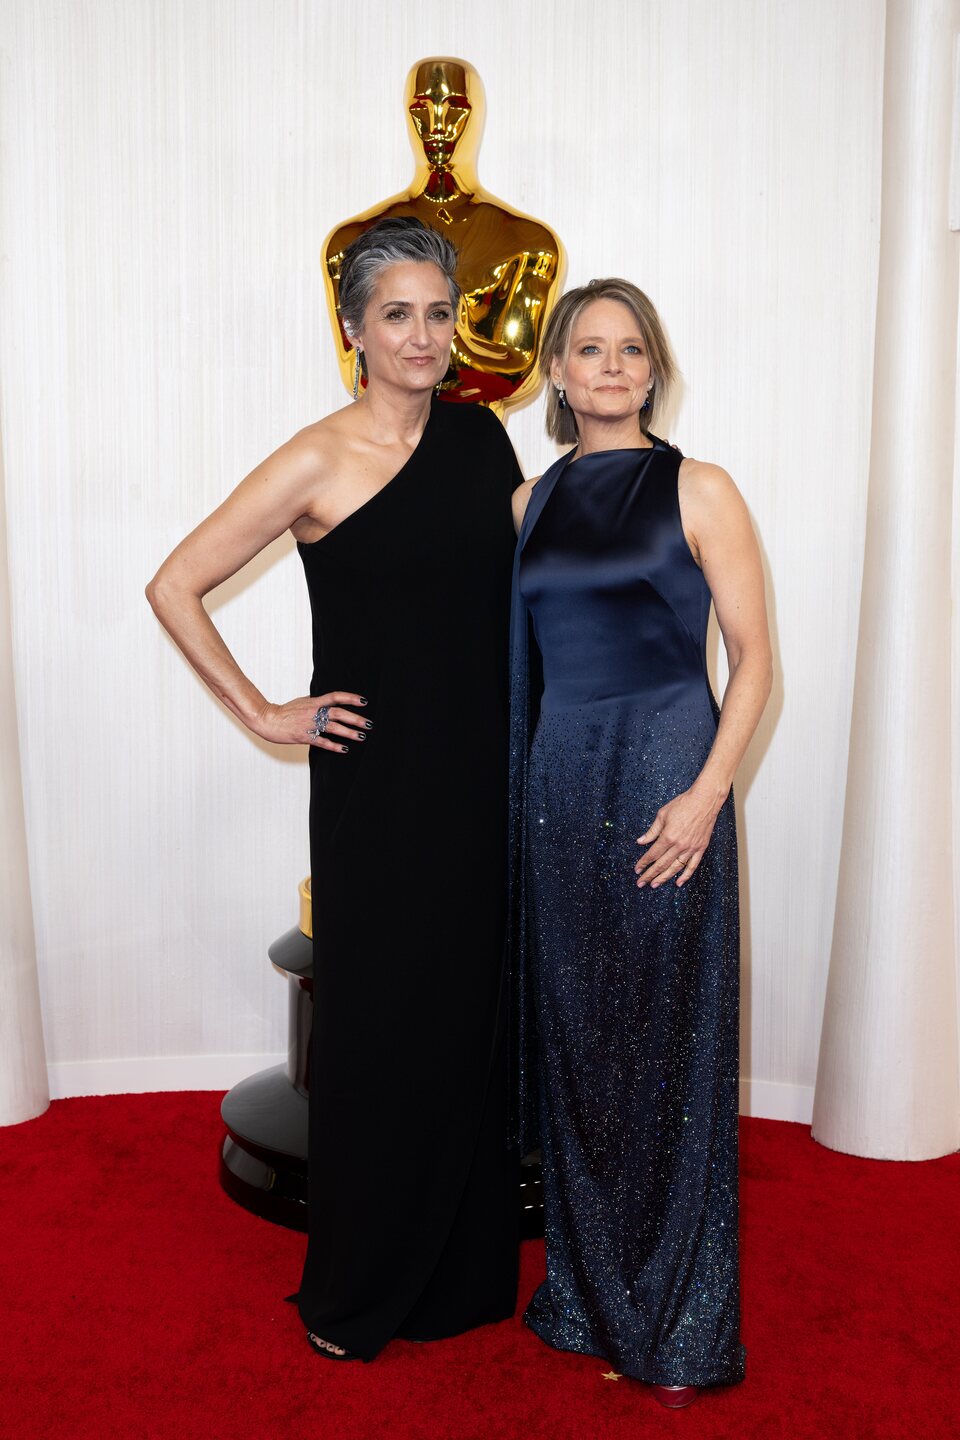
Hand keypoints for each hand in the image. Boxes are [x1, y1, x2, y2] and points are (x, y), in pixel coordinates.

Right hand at [254, 691, 370, 752]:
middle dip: (356, 718)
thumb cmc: (285, 711)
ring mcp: (309, 724)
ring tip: (361, 736)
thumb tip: (329, 701)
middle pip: (339, 713)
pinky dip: (334, 746)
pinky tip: (344, 749)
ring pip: (333, 728)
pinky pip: (322, 742)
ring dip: (349, 732)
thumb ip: (317, 702)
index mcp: (314, 701)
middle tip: (369, 724)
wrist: (269, 719)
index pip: (336, 696)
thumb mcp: (303, 701)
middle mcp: (314, 712)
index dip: (350, 698)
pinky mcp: (305, 737)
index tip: (364, 701)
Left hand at [634, 783, 724, 888]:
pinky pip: (692, 866)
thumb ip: (652, 831)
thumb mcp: (662, 815)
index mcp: (668, 836)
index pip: (652, 854)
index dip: (643, 863)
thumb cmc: (683, 804)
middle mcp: (679, 845)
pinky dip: (685, 876)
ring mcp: (691, 848)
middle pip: (661, 864)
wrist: (705, 801)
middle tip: (641, 883)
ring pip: (675, 868)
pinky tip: (679, 883)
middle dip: (650, 875)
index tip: (637, 870)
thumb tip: (641, 841)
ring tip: (655, 884)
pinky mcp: (701, 848)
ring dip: (664, 878)